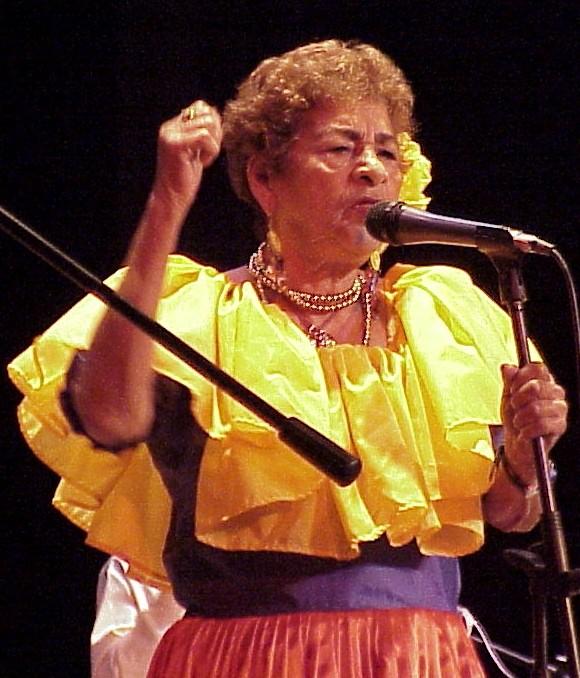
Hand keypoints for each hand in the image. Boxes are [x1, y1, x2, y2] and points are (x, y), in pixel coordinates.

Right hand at [153, 100, 221, 208]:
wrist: (172, 198)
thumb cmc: (184, 179)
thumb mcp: (194, 151)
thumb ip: (200, 133)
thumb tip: (214, 114)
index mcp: (173, 127)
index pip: (200, 106)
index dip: (213, 124)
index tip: (209, 145)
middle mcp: (169, 127)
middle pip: (206, 112)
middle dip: (216, 132)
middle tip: (209, 152)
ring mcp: (171, 135)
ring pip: (208, 123)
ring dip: (214, 143)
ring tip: (204, 158)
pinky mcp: (175, 144)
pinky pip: (205, 136)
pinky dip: (211, 151)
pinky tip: (203, 163)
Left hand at [501, 362, 567, 482]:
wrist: (516, 442)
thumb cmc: (514, 417)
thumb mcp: (507, 397)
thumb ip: (508, 381)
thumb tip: (507, 367)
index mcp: (544, 381)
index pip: (538, 368)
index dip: (521, 377)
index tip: (512, 389)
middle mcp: (556, 392)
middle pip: (537, 386)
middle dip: (518, 399)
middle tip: (514, 408)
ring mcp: (560, 409)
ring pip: (537, 408)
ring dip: (520, 418)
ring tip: (518, 422)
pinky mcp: (561, 426)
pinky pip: (541, 425)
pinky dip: (527, 430)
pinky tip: (524, 432)